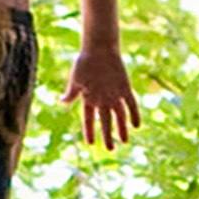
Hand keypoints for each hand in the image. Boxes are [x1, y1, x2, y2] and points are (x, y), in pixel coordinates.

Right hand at [69, 37, 141, 151]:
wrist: (99, 48)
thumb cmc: (85, 62)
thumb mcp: (76, 79)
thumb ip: (72, 93)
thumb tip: (62, 102)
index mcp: (89, 98)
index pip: (89, 119)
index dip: (90, 131)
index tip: (91, 143)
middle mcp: (102, 99)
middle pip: (105, 121)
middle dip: (108, 135)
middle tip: (111, 149)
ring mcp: (114, 94)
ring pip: (119, 115)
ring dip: (122, 128)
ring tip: (125, 140)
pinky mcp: (125, 88)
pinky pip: (131, 103)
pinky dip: (134, 114)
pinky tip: (136, 125)